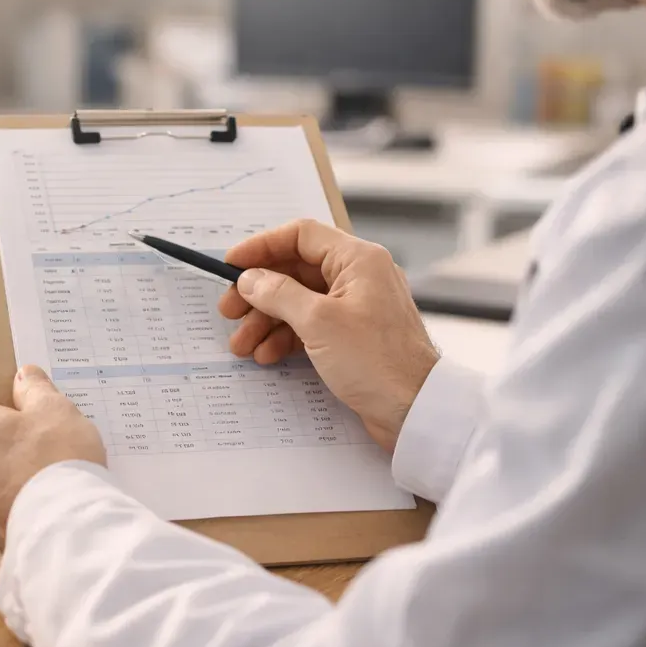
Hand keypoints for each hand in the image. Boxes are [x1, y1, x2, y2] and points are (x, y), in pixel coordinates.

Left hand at [0, 366, 106, 548]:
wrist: (66, 533)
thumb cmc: (56, 462)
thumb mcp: (53, 409)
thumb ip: (34, 387)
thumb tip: (22, 377)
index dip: (1, 379)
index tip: (28, 383)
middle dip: (15, 418)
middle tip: (50, 418)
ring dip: (21, 452)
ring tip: (57, 454)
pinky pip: (7, 490)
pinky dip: (25, 482)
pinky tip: (54, 483)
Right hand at [218, 220, 439, 452]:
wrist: (415, 410)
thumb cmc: (378, 362)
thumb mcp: (318, 322)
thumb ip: (278, 294)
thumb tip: (250, 279)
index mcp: (358, 260)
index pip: (301, 236)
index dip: (262, 247)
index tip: (232, 265)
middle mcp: (359, 277)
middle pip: (295, 271)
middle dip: (259, 293)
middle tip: (229, 312)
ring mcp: (356, 308)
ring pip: (299, 302)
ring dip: (267, 321)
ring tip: (242, 345)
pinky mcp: (353, 337)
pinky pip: (311, 326)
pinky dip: (286, 338)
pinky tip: (267, 355)